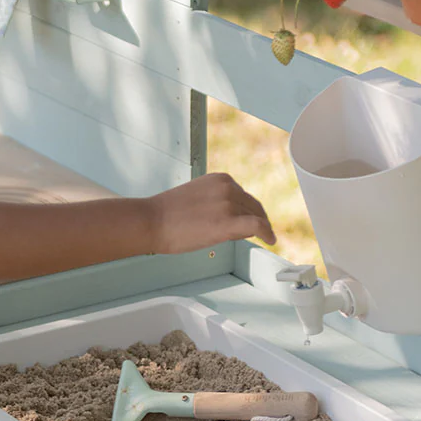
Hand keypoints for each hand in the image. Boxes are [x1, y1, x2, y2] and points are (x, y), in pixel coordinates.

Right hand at [149, 173, 274, 254]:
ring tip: (259, 239)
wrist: (150, 221)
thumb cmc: (164, 215)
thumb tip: (229, 219)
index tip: (251, 220)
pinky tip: (270, 241)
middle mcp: (228, 188)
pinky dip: (267, 233)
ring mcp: (229, 204)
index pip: (243, 196)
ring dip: (258, 230)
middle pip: (253, 206)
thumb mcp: (195, 197)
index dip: (248, 211)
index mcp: (219, 179)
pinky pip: (258, 226)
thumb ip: (214, 202)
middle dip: (256, 220)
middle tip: (259, 233)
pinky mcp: (229, 222)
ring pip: (256, 217)